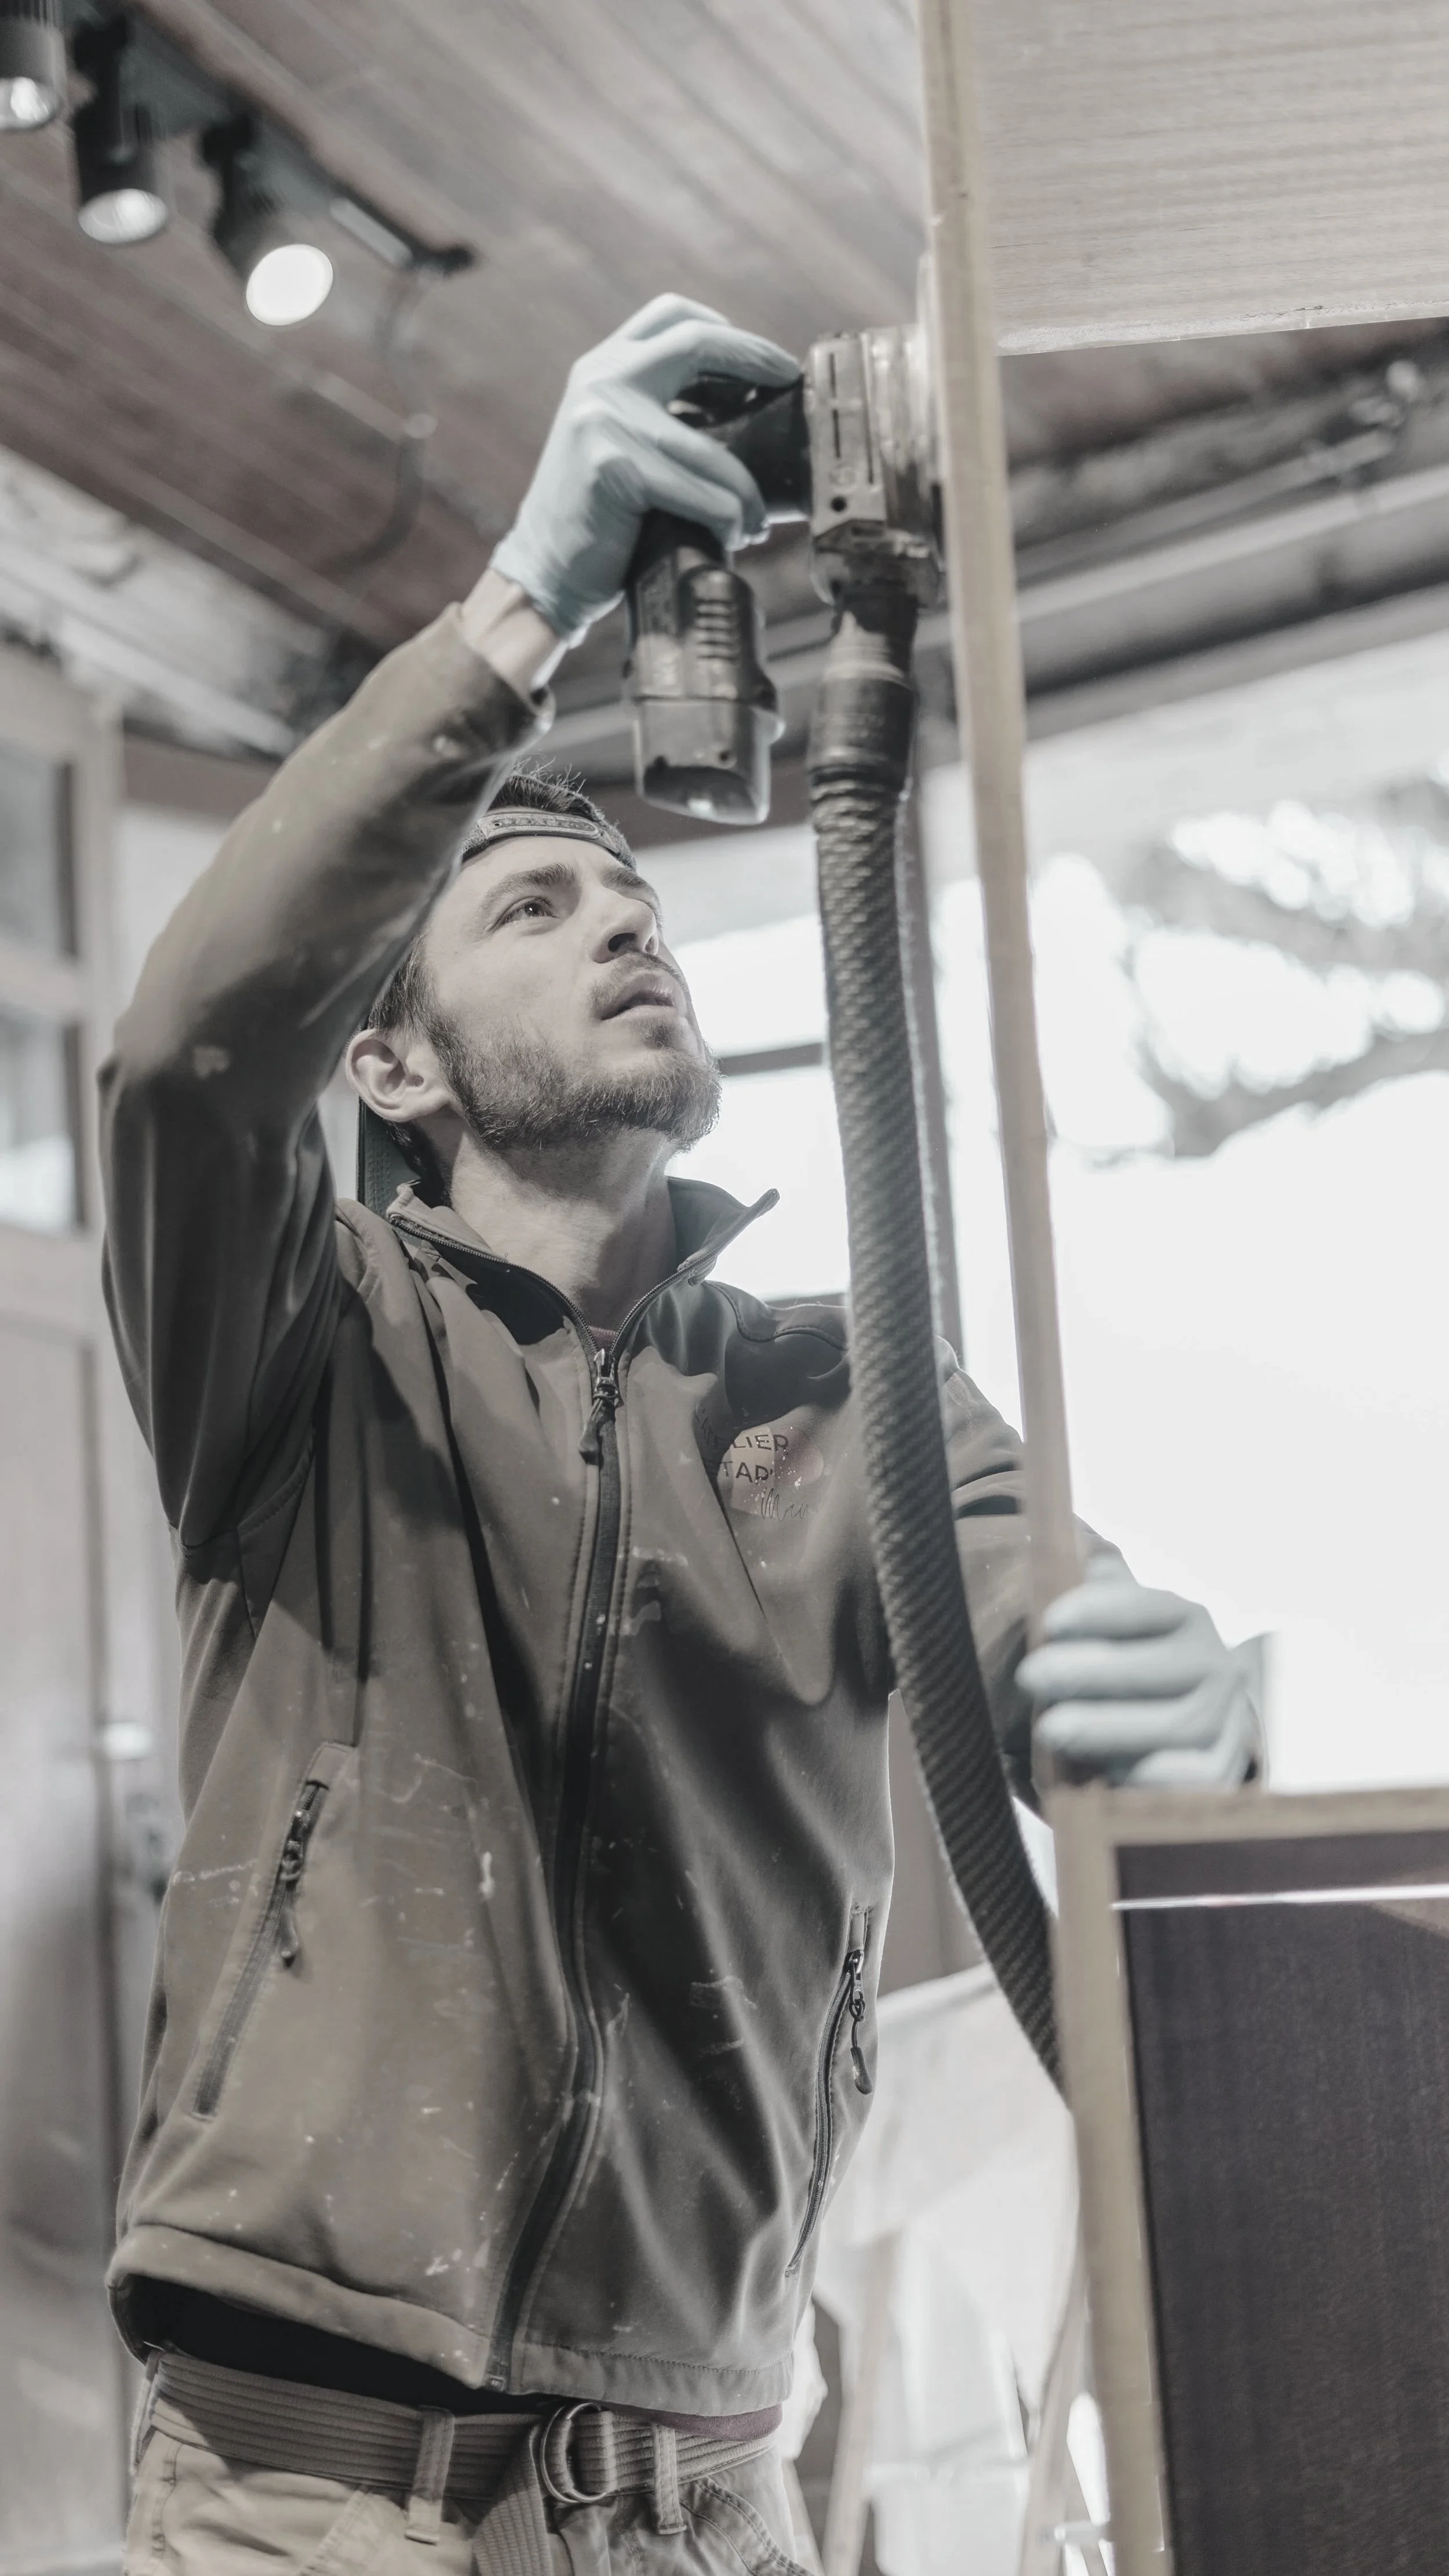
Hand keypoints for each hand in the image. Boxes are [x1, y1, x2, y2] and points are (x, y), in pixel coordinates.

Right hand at [490, 293, 799, 642]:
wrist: (543, 574)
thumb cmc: (596, 520)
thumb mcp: (620, 445)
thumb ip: (659, 414)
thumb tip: (744, 408)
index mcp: (601, 368)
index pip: (672, 316)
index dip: (730, 332)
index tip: (770, 361)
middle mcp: (599, 380)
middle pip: (696, 342)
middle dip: (755, 358)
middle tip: (789, 388)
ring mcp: (603, 419)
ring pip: (711, 450)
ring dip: (746, 492)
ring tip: (756, 519)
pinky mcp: (614, 468)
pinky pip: (701, 494)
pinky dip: (727, 519)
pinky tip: (730, 536)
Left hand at [1017, 1555, 1263, 1788]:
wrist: (1188, 1726)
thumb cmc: (1125, 1664)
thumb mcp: (1109, 1619)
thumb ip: (1089, 1577)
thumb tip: (1064, 1527)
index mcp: (1185, 1618)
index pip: (1151, 1606)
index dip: (1103, 1610)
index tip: (1051, 1621)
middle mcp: (1215, 1666)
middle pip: (1161, 1669)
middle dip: (1092, 1673)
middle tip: (1031, 1677)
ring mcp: (1225, 1723)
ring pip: (1179, 1724)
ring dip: (1110, 1727)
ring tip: (1051, 1729)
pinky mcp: (1220, 1776)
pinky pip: (1195, 1779)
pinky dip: (1150, 1776)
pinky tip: (1103, 1773)